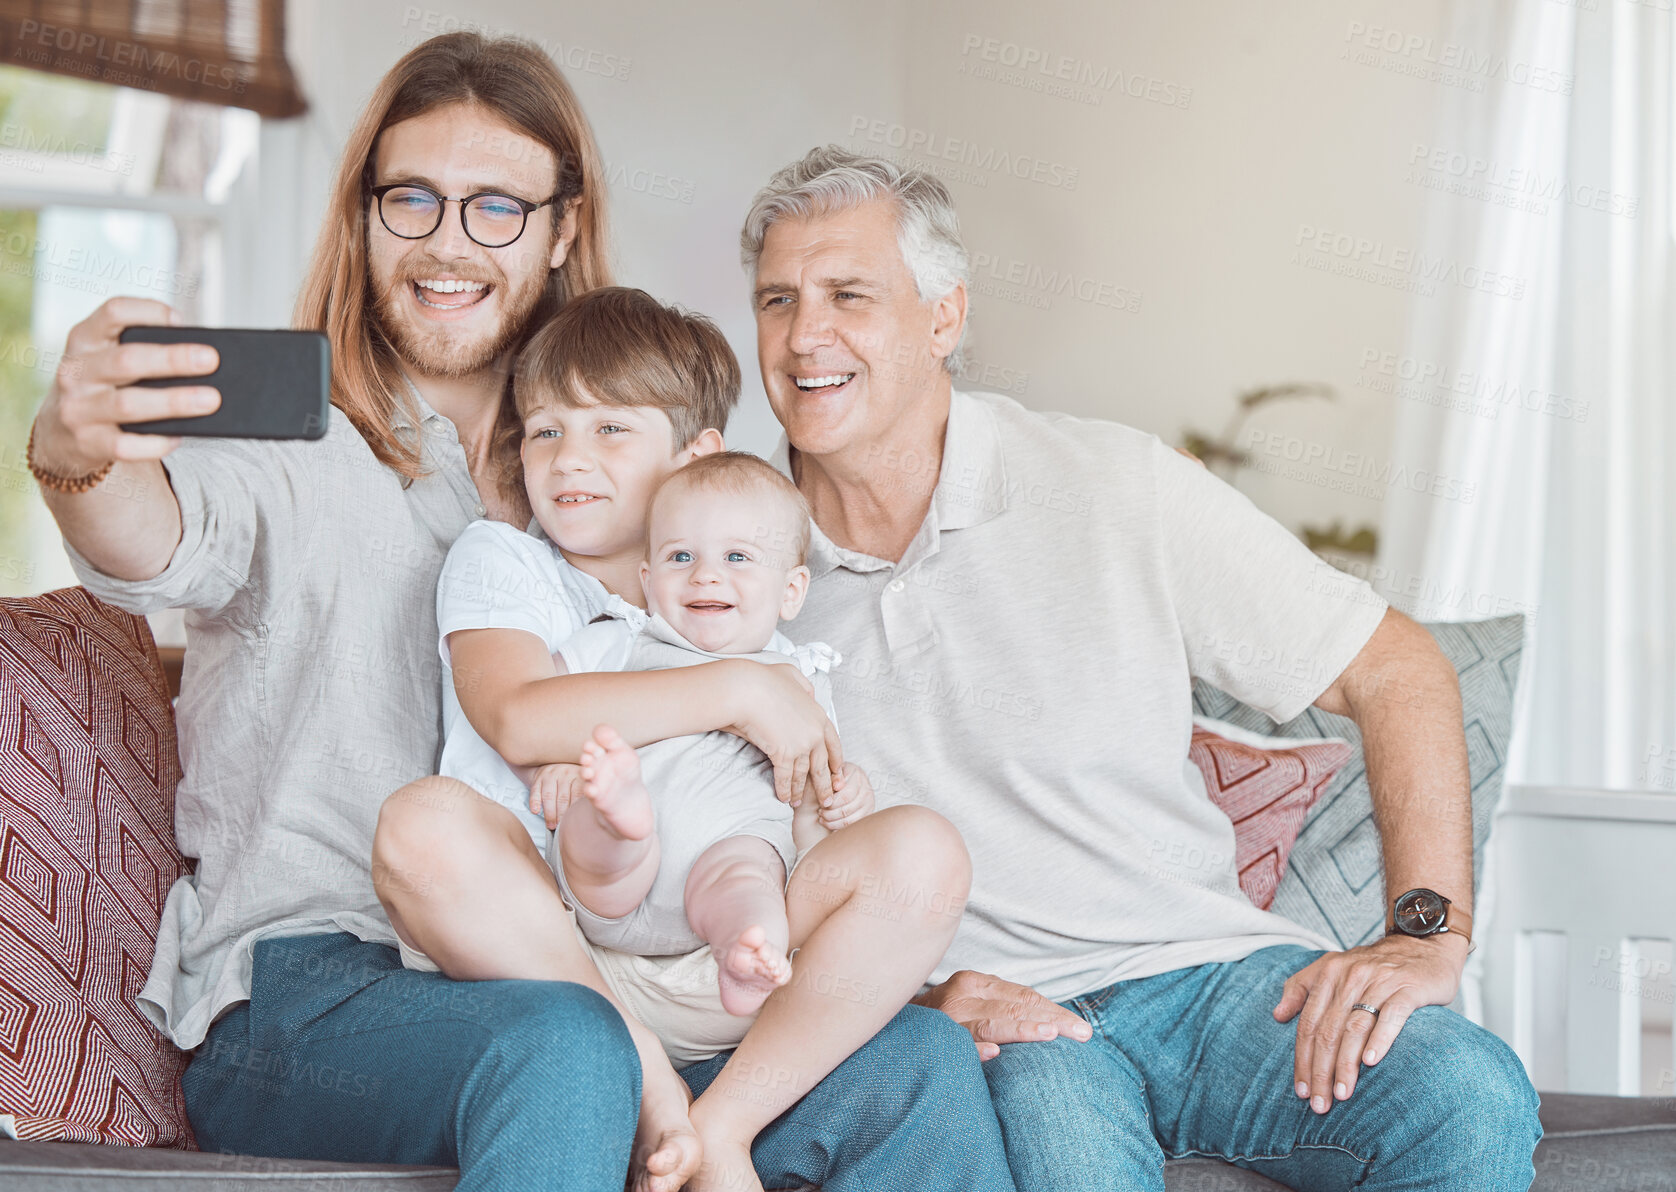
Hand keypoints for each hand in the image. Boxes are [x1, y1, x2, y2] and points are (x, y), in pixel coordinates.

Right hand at [34, 297, 219, 474]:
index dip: (148, 312)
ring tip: (210, 399)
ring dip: (174, 401)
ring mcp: (78, 409)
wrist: (62, 432)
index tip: (179, 320)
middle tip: (210, 360)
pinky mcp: (88, 442)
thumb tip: (200, 359)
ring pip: (128, 404)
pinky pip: (127, 445)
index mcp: (85, 339)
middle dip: (172, 359)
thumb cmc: (102, 386)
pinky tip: (179, 436)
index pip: (113, 312)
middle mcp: (76, 371)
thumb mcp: (107, 357)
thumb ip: (142, 350)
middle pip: (127, 360)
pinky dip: (157, 442)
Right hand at [524, 763, 582, 829]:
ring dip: (549, 813)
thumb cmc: (573, 778)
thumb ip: (586, 794)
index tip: (573, 822)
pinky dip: (534, 802)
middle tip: (560, 828)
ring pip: (549, 796)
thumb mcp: (582, 782)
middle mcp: (565, 773)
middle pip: (563, 798)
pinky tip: (535, 811)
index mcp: (578, 776)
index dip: (574, 810)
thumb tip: (590, 815)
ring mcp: (550, 774)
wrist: (555, 762)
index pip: (576, 795)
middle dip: (561, 815)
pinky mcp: (538, 777)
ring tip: (551, 826)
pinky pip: (535, 791)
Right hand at [724, 659, 842, 807]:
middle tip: (827, 800)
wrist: (746, 689)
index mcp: (819, 716)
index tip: (836, 774)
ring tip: (797, 803)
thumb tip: (810, 694)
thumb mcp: (792, 675)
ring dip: (800, 791)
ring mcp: (800, 745)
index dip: (835, 762)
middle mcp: (814, 733)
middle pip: (823, 765)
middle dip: (825, 785)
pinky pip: (786, 777)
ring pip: (804, 775)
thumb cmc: (764, 679)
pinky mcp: (783, 754)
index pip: (833, 744)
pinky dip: (784, 789)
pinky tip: (783, 798)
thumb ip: (804, 686)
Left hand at [817, 762, 873, 828]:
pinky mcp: (868, 813)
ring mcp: (869, 802)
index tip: (820, 804)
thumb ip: (831, 778)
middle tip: (820, 812)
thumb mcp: (830, 772)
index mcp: (856, 774)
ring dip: (832, 822)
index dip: (831, 802)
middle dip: (829, 813)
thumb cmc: (833, 776)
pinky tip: (829, 823)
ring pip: (849, 820)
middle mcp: (866, 788)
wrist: (845, 780)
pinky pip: (852, 825)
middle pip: (847, 809)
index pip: (845, 795)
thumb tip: (836, 787)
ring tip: (822, 818)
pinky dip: (838, 827)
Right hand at [914, 969, 1092, 1060]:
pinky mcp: (933, 1039)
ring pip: (993, 1023)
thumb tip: (1050, 1022)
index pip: (1024, 996)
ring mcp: (946, 1017)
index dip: (1054, 1010)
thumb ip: (1001, 1006)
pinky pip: (958, 1044)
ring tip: (1049, 1036)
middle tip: (1082, 1034)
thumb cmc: (940, 1019)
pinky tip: (992, 1053)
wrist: (889, 1030)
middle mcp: (962, 994)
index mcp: (974, 982)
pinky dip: (974, 1047)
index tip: (1080, 1028)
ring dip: (1021, 1030)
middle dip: (1053, 1021)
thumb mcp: (969, 1003)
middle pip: (1016, 1007)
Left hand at [1273, 932, 1466, 1112]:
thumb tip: (1278, 1016)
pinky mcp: (1408, 988)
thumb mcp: (1332, 969)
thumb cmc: (1374, 967)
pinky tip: (1371, 1062)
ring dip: (1346, 1064)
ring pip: (1355, 1027)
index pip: (1308, 1023)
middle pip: (1328, 1030)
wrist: (1422, 946)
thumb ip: (1301, 988)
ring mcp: (1380, 981)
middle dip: (1321, 1070)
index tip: (1301, 1090)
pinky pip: (1391, 1016)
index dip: (1302, 1059)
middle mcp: (1350, 976)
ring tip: (1342, 1094)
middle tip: (1320, 1104)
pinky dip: (1380, 1039)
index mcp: (1328, 973)